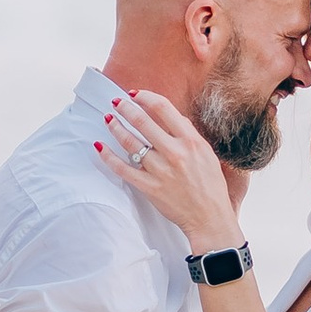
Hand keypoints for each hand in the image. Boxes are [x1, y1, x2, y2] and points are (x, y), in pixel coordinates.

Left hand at [95, 84, 239, 250]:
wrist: (209, 217)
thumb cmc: (211, 185)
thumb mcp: (207, 153)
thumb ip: (189, 133)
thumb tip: (172, 116)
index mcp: (190, 141)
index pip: (162, 108)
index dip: (144, 97)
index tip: (135, 94)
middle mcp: (174, 152)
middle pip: (142, 121)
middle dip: (124, 108)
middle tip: (115, 102)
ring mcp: (159, 170)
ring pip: (130, 142)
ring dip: (115, 127)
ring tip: (107, 119)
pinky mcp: (149, 187)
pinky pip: (123, 169)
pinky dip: (108, 157)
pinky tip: (100, 146)